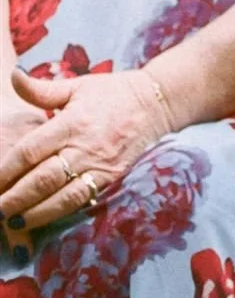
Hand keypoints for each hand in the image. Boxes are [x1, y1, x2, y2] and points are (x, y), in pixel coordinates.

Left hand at [0, 66, 172, 233]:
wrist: (156, 103)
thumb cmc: (112, 93)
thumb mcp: (77, 86)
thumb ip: (41, 89)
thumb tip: (13, 76)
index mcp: (71, 122)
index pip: (31, 151)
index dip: (7, 170)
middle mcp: (84, 147)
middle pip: (42, 180)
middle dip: (15, 198)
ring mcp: (99, 165)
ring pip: (62, 197)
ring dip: (35, 213)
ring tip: (13, 222)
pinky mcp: (111, 177)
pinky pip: (83, 199)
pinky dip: (60, 212)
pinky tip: (42, 218)